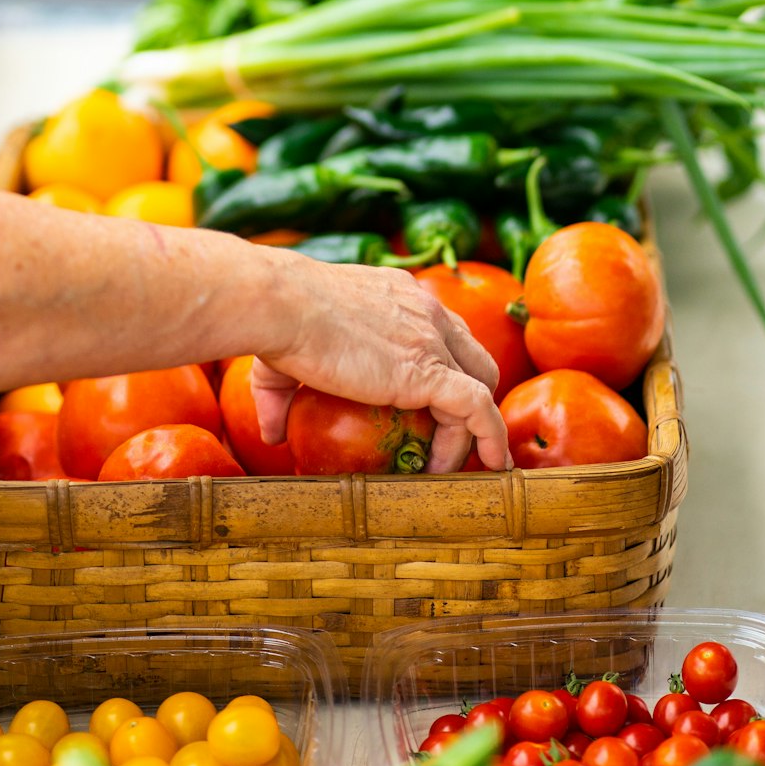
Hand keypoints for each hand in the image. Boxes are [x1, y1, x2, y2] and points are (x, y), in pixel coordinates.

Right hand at [250, 255, 508, 472]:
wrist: (282, 306)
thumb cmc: (277, 323)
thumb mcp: (283, 359)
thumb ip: (281, 396)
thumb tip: (271, 434)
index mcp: (399, 297)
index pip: (442, 331)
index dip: (445, 369)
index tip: (430, 410)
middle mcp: (426, 311)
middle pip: (472, 357)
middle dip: (470, 399)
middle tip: (446, 440)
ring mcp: (432, 340)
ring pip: (480, 388)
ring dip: (473, 431)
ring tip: (449, 468)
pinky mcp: (429, 371)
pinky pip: (478, 408)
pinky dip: (491, 437)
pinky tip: (493, 464)